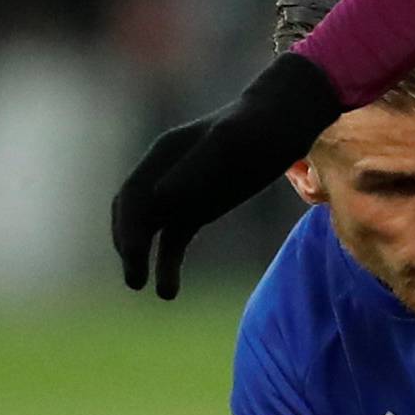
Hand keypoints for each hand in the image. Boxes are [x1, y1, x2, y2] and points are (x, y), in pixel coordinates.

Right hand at [112, 53, 341, 297]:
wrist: (287, 122)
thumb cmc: (261, 126)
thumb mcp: (233, 143)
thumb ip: (197, 168)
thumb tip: (159, 199)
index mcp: (165, 153)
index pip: (132, 194)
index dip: (127, 226)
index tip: (133, 254)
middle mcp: (165, 173)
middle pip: (133, 215)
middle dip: (130, 245)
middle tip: (136, 279)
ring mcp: (180, 192)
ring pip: (149, 232)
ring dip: (143, 259)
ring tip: (148, 287)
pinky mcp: (198, 209)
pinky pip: (173, 241)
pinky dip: (167, 264)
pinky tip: (168, 291)